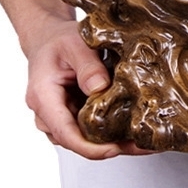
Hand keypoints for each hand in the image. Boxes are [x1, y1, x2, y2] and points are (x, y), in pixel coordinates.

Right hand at [24, 17, 149, 158]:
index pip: (65, 132)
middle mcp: (48, 115)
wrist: (49, 39)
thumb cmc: (58, 40)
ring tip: (144, 141)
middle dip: (110, 147)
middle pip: (78, 141)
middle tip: (142, 146)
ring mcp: (60, 118)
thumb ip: (87, 66)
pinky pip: (90, 129)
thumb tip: (101, 88)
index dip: (90, 146)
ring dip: (114, 142)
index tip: (114, 148)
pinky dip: (111, 131)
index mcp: (43, 98)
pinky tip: (134, 130)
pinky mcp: (72, 116)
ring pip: (85, 138)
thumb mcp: (74, 44)